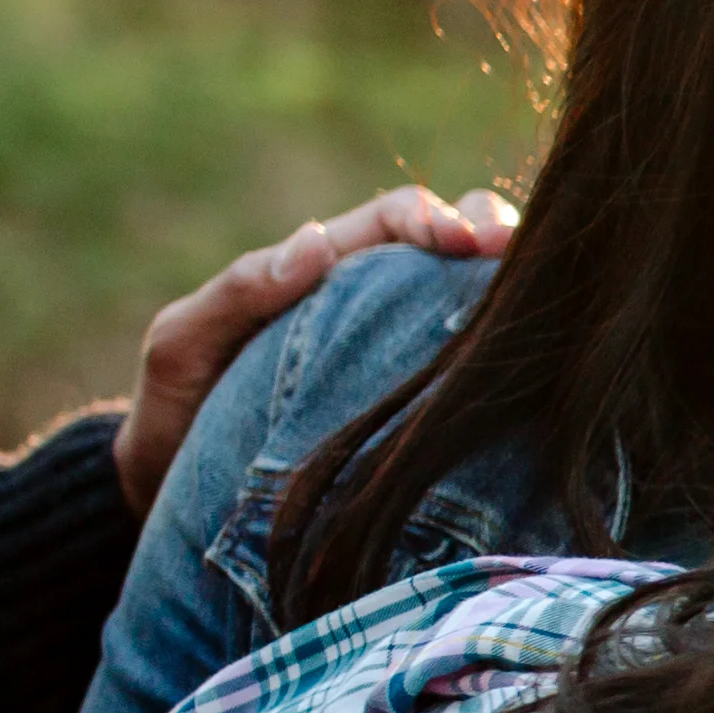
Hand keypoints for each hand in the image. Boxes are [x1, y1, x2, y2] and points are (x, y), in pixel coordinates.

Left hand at [121, 183, 513, 512]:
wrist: (171, 494)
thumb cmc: (174, 410)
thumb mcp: (182, 343)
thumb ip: (238, 290)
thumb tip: (315, 242)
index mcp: (325, 273)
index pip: (397, 221)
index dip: (439, 219)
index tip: (467, 242)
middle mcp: (372, 306)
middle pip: (455, 251)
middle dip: (497, 241)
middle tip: (522, 260)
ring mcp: (397, 359)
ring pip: (470, 312)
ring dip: (508, 301)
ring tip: (542, 315)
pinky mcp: (414, 417)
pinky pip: (465, 382)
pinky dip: (501, 366)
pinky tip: (530, 380)